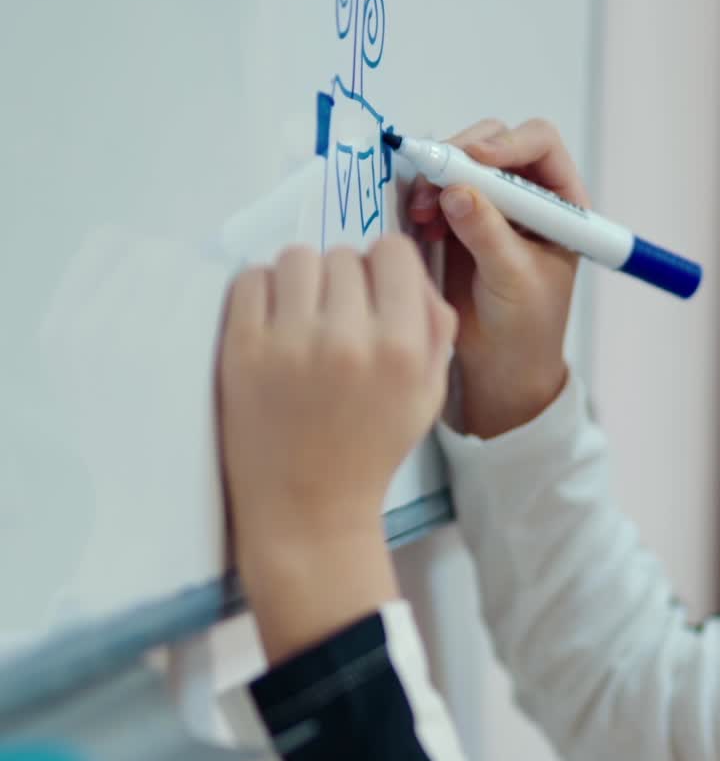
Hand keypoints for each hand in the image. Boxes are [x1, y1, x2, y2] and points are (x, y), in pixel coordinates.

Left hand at [216, 235, 456, 659]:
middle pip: (344, 255)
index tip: (373, 294)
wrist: (308, 508)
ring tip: (301, 319)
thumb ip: (435, 332)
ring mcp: (292, 342)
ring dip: (301, 281)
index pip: (394, 252)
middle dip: (343, 282)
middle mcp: (350, 338)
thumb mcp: (427, 397)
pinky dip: (261, 293)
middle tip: (336, 319)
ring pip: (297, 258)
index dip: (385, 269)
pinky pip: (251, 278)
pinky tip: (272, 325)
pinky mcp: (243, 349)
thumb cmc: (371, 450)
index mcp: (402, 348)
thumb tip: (412, 276)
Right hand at [406, 117, 583, 437]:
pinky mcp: (459, 217)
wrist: (502, 361)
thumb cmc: (527, 325)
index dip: (507, 143)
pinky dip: (424, 196)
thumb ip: (488, 233)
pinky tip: (421, 222)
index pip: (539, 143)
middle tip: (434, 182)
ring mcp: (492, 202)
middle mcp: (528, 192)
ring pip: (459, 160)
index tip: (475, 162)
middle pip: (492, 141)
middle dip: (460, 156)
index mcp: (562, 201)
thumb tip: (458, 191)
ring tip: (422, 212)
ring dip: (436, 176)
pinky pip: (437, 187)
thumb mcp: (514, 278)